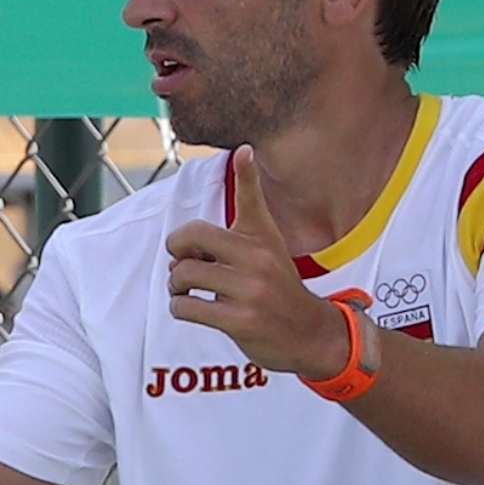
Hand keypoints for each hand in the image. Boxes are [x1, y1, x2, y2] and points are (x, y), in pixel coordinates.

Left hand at [164, 146, 348, 377]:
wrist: (309, 333)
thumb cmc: (276, 288)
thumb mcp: (267, 249)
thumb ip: (239, 225)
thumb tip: (199, 216)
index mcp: (263, 238)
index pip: (252, 200)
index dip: (247, 173)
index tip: (244, 151)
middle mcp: (259, 258)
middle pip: (192, 236)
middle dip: (175, 249)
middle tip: (180, 262)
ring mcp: (251, 290)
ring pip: (184, 274)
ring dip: (175, 285)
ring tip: (185, 289)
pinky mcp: (240, 320)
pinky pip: (186, 306)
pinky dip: (179, 307)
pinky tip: (193, 308)